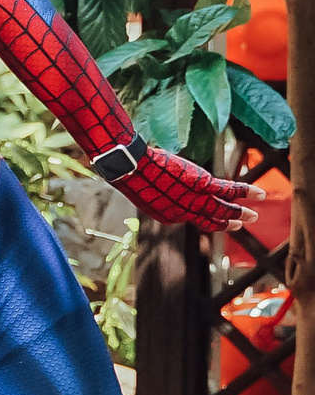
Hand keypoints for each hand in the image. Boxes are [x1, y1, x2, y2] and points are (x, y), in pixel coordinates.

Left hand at [114, 146, 258, 231]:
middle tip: (238, 226)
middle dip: (226, 224)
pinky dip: (247, 193)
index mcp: (168, 215)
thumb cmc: (135, 174)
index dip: (203, 217)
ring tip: (254, 218)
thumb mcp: (146, 187)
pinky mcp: (204, 186)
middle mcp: (184, 212)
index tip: (214, 217)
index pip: (190, 219)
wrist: (134, 169)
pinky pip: (230, 191)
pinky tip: (260, 195)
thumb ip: (157, 190)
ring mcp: (194, 200)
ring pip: (223, 210)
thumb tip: (157, 180)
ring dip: (240, 214)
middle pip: (210, 221)